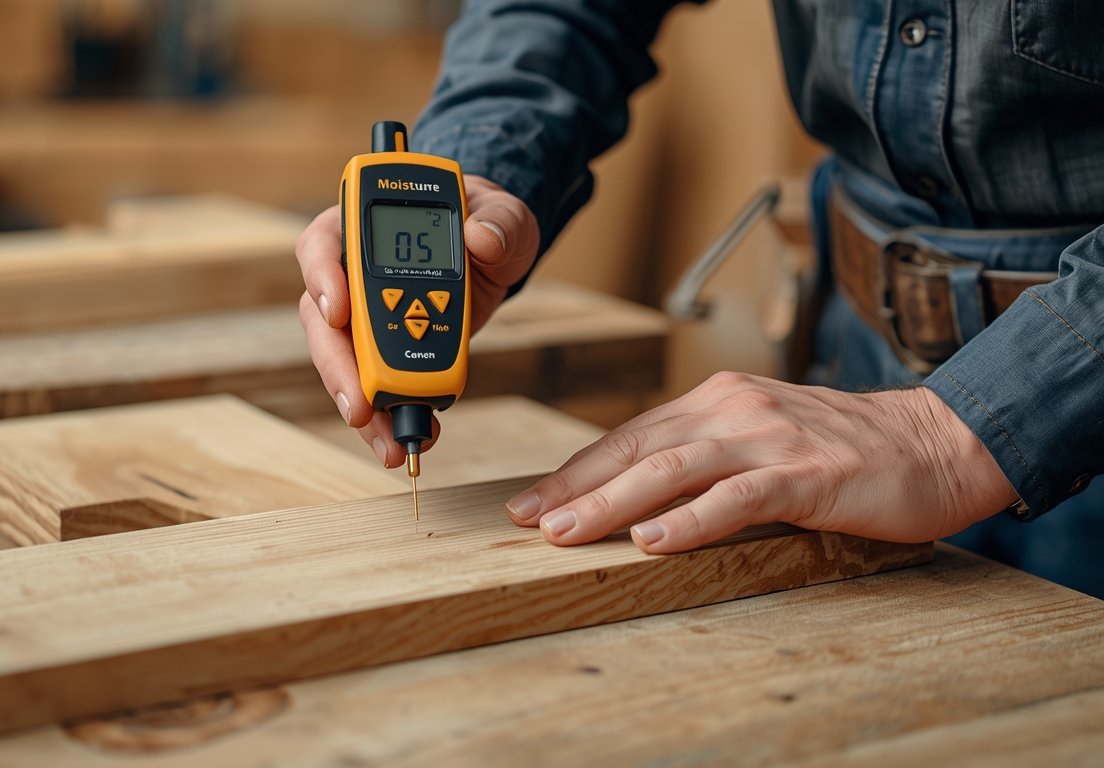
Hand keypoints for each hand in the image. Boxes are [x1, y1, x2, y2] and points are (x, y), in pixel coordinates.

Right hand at [296, 174, 539, 466]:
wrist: (498, 253)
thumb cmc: (488, 220)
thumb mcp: (504, 213)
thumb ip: (498, 221)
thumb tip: (483, 240)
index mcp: (363, 225)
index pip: (322, 243)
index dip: (322, 277)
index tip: (337, 311)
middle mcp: (350, 273)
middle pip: (322, 320)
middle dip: (338, 368)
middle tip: (360, 406)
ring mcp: (363, 315)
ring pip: (342, 362)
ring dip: (361, 404)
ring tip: (389, 442)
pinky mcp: (384, 348)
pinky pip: (375, 384)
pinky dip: (388, 415)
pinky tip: (406, 438)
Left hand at [505, 372, 1017, 551]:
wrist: (936, 442)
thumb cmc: (844, 451)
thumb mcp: (761, 442)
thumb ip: (706, 459)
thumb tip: (639, 496)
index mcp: (717, 402)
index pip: (630, 436)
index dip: (576, 469)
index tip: (531, 500)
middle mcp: (734, 410)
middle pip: (637, 448)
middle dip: (575, 485)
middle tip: (526, 519)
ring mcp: (770, 438)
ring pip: (674, 468)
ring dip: (613, 502)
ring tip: (567, 531)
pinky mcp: (807, 473)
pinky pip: (739, 496)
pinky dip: (691, 519)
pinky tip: (653, 539)